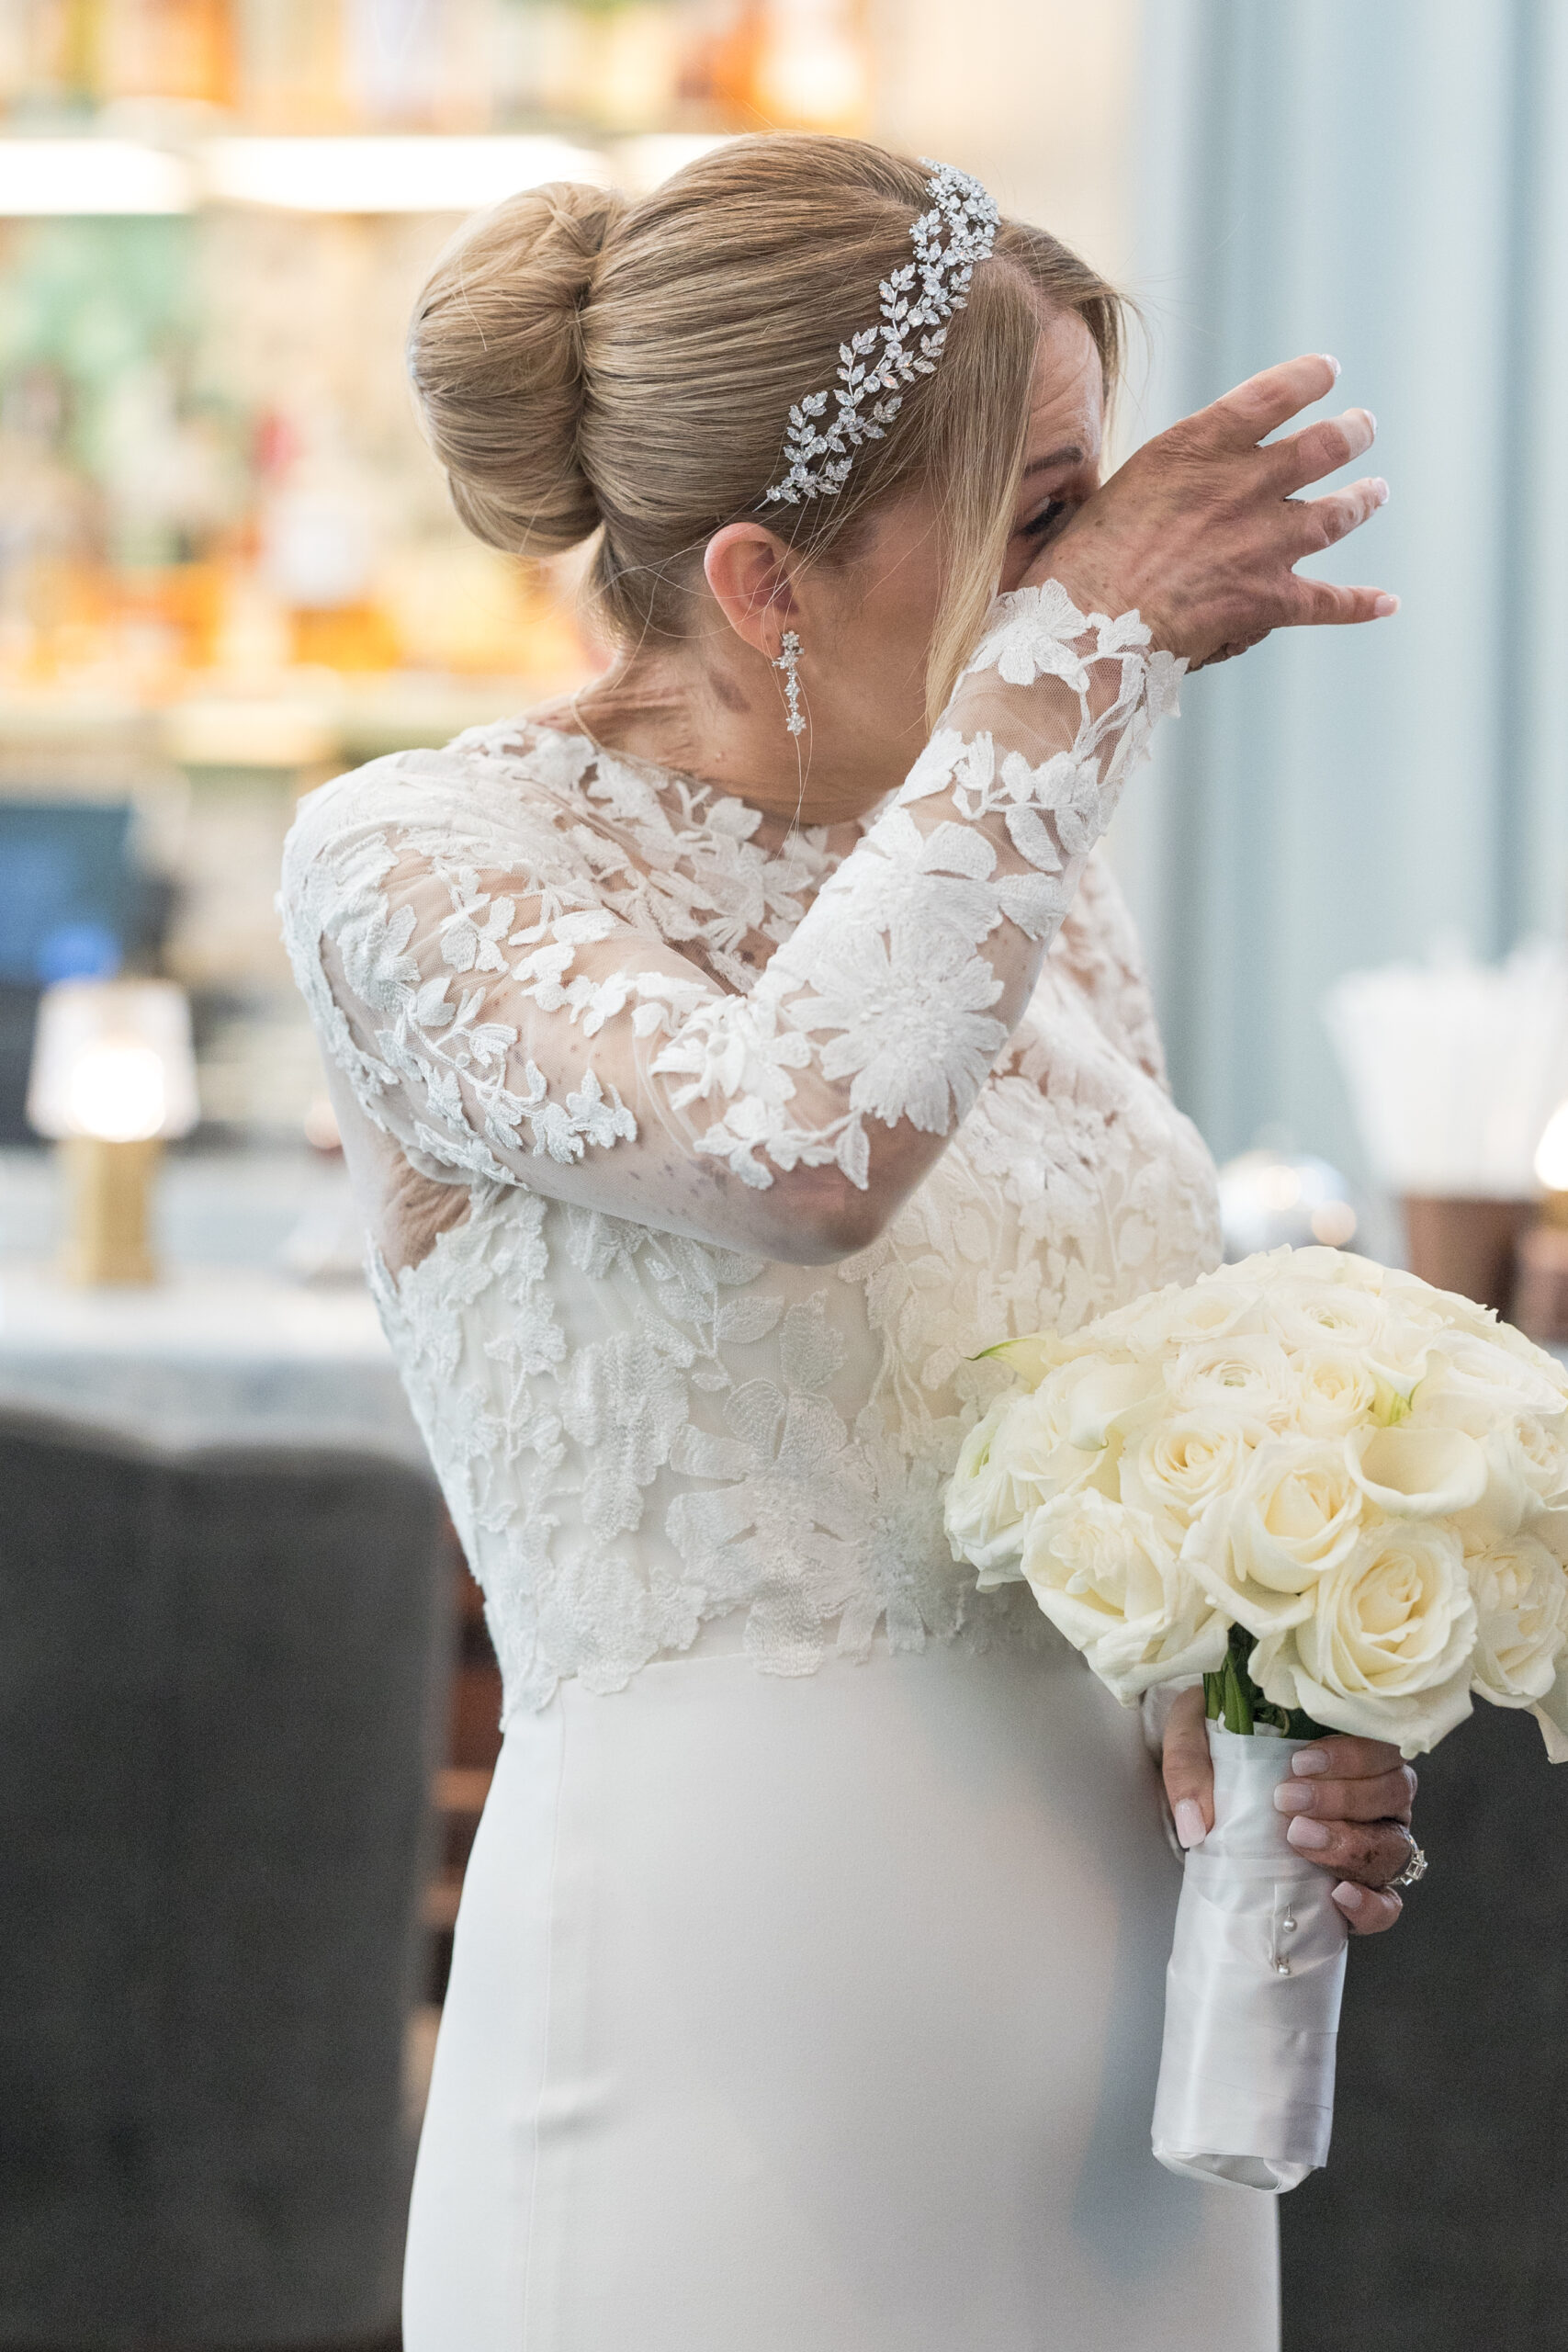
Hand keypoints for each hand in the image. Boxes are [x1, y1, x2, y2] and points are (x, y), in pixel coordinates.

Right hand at [1029, 354, 1395, 667]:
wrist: (1090, 627)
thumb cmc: (1079, 561)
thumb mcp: (1115, 488)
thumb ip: (1159, 476)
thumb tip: (1159, 484)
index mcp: (1198, 446)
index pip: (1275, 392)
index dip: (1310, 378)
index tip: (1328, 371)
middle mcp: (1242, 485)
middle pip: (1322, 445)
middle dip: (1351, 433)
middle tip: (1362, 428)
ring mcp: (1263, 542)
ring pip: (1337, 513)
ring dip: (1363, 500)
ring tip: (1376, 492)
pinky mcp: (1268, 599)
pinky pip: (1329, 602)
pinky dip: (1361, 604)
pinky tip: (1386, 602)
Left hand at [1160, 1683, 1415, 1935]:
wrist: (1212, 1791)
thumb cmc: (1218, 1747)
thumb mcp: (1195, 1732)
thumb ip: (1190, 1761)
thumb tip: (1195, 1824)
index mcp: (1350, 1743)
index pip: (1382, 1743)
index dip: (1353, 1754)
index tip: (1299, 1763)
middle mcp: (1374, 1791)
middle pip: (1393, 1793)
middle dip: (1344, 1797)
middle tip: (1287, 1801)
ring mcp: (1373, 1840)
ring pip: (1393, 1845)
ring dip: (1351, 1844)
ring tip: (1299, 1840)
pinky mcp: (1361, 1886)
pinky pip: (1388, 1904)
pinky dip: (1372, 1904)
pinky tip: (1340, 1897)